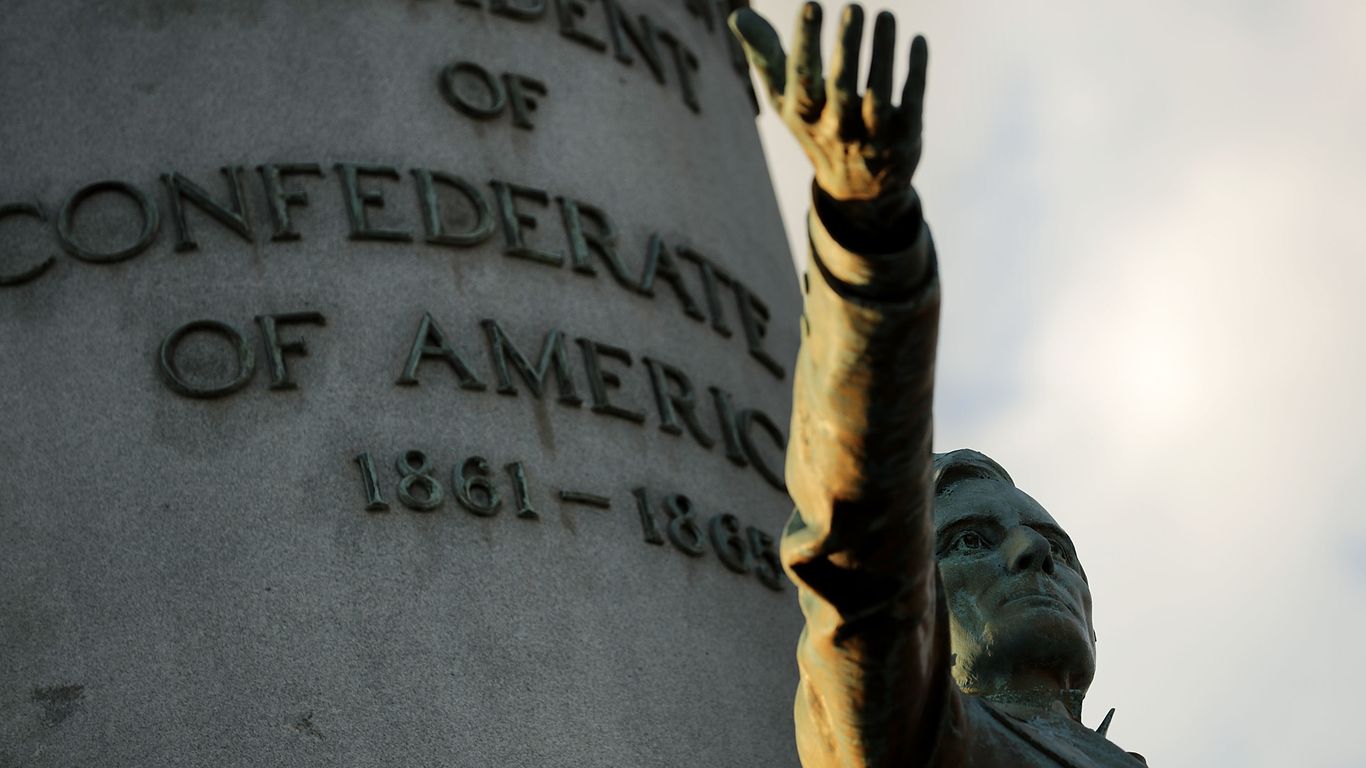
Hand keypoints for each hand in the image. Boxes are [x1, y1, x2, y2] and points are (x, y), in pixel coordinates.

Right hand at [730, 3, 926, 227]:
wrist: (858, 191)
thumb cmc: (816, 128)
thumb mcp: (786, 101)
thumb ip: (765, 57)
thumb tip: (738, 16)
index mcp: (804, 116)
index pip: (803, 80)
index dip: (806, 44)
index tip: (812, 4)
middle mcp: (837, 128)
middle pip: (842, 87)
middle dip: (847, 47)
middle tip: (852, 7)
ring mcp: (872, 137)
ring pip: (879, 94)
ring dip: (883, 53)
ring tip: (885, 14)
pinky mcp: (905, 138)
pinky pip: (912, 104)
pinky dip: (915, 72)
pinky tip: (917, 40)